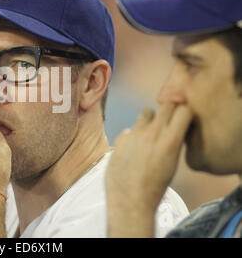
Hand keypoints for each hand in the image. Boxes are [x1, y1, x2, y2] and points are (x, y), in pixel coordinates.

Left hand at [105, 103, 191, 236]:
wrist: (131, 200)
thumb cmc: (155, 186)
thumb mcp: (172, 163)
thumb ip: (171, 141)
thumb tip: (172, 126)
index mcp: (171, 141)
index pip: (184, 109)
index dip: (184, 112)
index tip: (182, 119)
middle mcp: (153, 133)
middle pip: (166, 105)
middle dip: (169, 110)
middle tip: (167, 122)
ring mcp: (135, 134)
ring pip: (146, 112)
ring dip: (149, 120)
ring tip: (149, 135)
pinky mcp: (120, 139)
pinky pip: (130, 129)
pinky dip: (132, 136)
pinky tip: (132, 151)